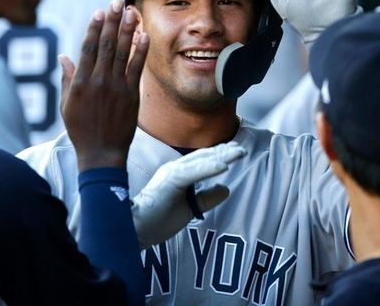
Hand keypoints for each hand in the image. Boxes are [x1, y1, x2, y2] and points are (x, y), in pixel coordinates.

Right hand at [62, 0, 149, 171]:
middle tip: (117, 1)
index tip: (100, 11)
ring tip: (131, 11)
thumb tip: (63, 56)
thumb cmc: (82, 130)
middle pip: (106, 44)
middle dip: (112, 20)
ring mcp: (116, 87)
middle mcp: (98, 81)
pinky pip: (136, 68)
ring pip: (122, 52)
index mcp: (80, 82)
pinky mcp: (131, 94)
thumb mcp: (67, 104)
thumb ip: (67, 78)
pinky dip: (141, 50)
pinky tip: (144, 35)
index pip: (88, 47)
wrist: (101, 153)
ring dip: (127, 29)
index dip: (95, 27)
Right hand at [131, 142, 245, 249]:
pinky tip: (224, 166)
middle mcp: (174, 168)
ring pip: (202, 161)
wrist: (136, 229)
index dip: (220, 155)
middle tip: (243, 149)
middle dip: (225, 151)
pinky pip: (193, 172)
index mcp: (177, 173)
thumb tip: (226, 188)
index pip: (202, 160)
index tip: (237, 152)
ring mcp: (172, 172)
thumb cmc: (158, 220)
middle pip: (204, 156)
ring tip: (239, 153)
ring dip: (222, 156)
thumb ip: (206, 198)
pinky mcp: (170, 180)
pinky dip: (209, 168)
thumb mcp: (190, 208)